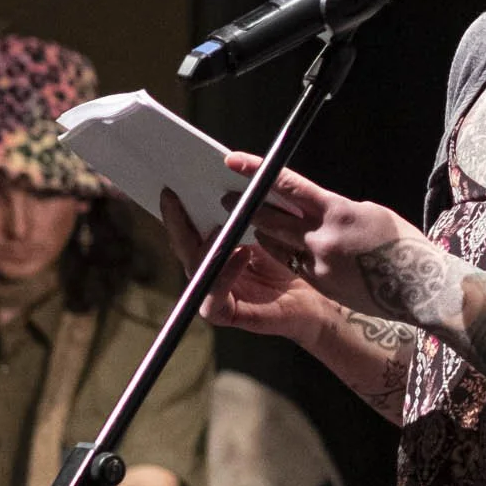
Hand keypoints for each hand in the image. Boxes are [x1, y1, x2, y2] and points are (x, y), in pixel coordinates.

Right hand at [155, 188, 337, 341]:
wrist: (315, 299)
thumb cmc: (293, 260)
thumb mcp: (267, 227)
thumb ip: (246, 208)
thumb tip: (227, 170)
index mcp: (212, 252)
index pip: (186, 231)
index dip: (175, 212)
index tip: (170, 188)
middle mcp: (208, 273)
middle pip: (183, 248)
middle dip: (177, 223)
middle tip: (175, 199)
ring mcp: (214, 295)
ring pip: (196, 271)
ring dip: (205, 248)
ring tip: (216, 228)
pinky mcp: (228, 315)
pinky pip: (215, 297)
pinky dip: (225, 274)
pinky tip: (241, 253)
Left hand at [232, 158, 410, 313]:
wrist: (421, 288)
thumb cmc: (404, 246)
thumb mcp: (373, 213)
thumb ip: (340, 209)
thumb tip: (319, 207)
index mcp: (338, 211)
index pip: (288, 184)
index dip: (257, 170)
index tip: (233, 160)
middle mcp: (324, 237)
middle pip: (272, 217)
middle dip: (249, 206)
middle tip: (229, 198)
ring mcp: (320, 263)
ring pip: (276, 243)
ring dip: (261, 230)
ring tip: (250, 221)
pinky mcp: (321, 283)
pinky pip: (292, 263)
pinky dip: (282, 252)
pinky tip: (274, 246)